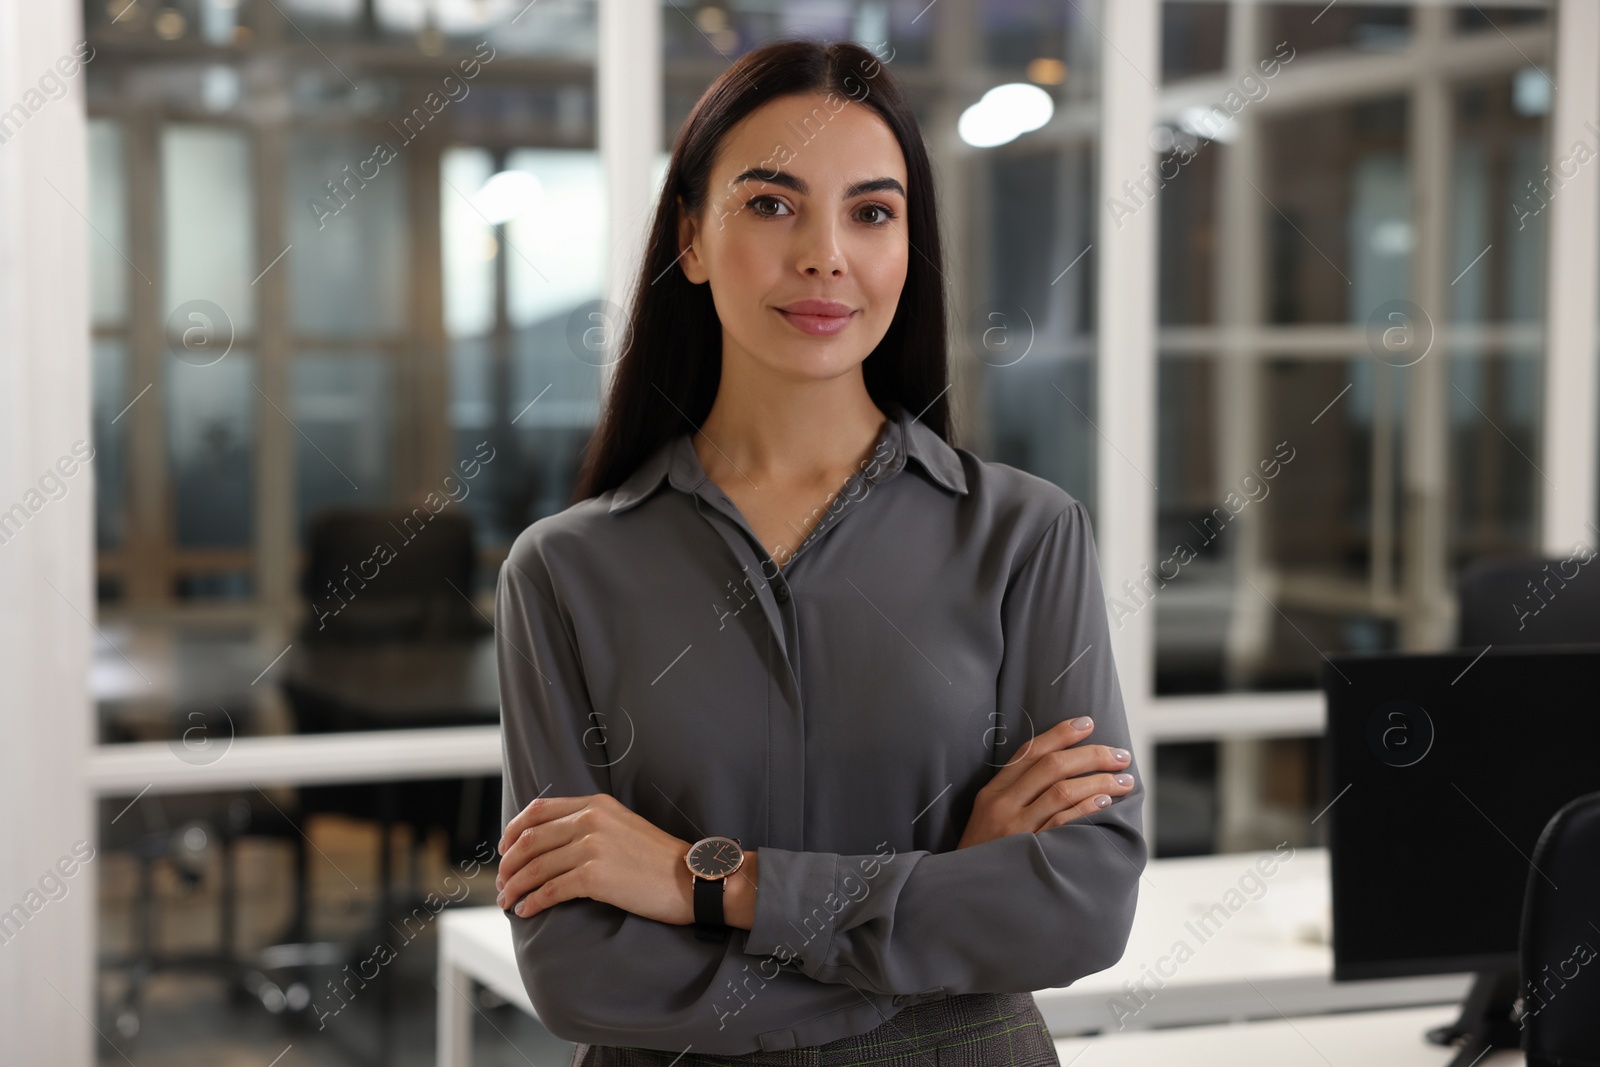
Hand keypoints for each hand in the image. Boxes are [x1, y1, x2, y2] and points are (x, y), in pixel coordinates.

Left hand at [495, 794, 695, 924]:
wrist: (692, 878)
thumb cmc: (658, 859)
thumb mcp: (622, 826)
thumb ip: (590, 825)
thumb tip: (550, 844)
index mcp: (596, 804)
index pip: (538, 810)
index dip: (513, 831)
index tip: (504, 850)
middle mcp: (592, 820)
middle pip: (530, 839)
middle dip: (508, 864)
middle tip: (501, 882)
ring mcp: (593, 847)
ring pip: (535, 867)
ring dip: (514, 886)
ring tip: (507, 901)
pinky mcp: (596, 876)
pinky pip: (550, 890)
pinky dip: (532, 901)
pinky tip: (526, 910)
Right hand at [957, 715, 1133, 848]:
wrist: (965, 894)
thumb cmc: (985, 853)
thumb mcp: (988, 815)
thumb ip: (1015, 792)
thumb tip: (1059, 767)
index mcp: (993, 791)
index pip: (1030, 752)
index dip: (1061, 734)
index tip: (1088, 723)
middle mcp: (1003, 805)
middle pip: (1052, 766)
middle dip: (1091, 755)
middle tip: (1120, 755)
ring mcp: (1017, 829)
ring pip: (1063, 791)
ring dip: (1099, 781)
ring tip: (1124, 780)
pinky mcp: (1030, 852)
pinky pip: (1064, 823)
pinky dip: (1087, 808)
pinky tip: (1105, 801)